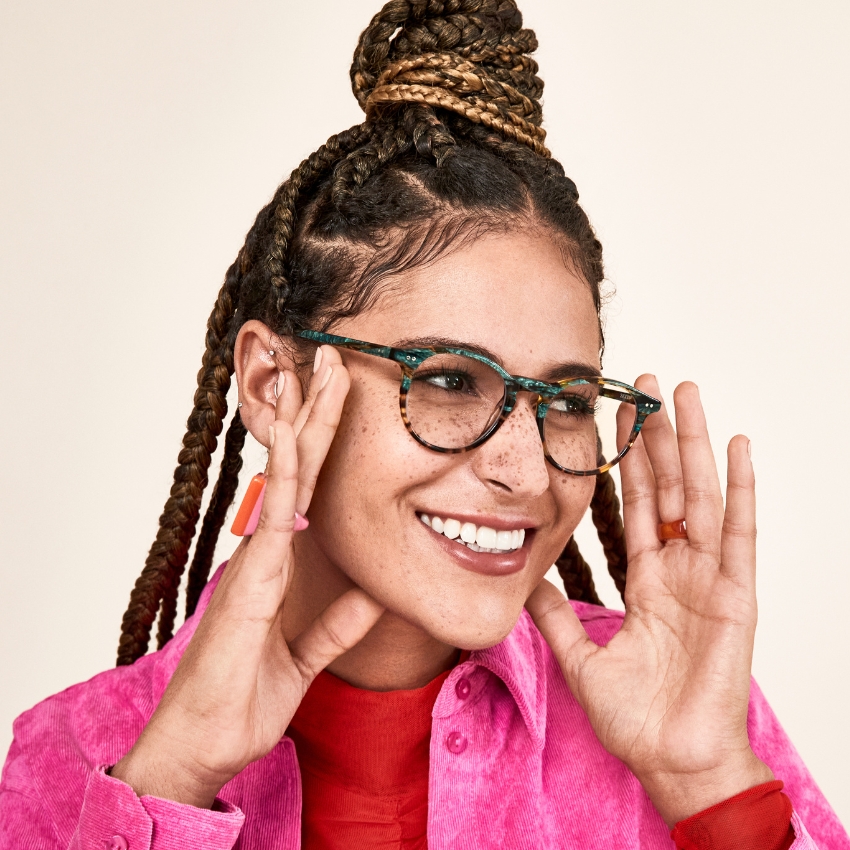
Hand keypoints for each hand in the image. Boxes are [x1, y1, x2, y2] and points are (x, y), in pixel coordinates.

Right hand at [112, 347, 383, 807]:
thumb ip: (339, 622)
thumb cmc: (245, 698)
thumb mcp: (309, 654)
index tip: (337, 397)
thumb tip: (372, 593)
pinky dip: (286, 472)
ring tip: (311, 367)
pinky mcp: (252, 579)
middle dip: (312, 410)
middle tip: (329, 357)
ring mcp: (256, 559)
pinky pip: (276, 516)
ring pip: (285, 475)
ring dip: (299, 420)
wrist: (208, 743)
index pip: (308, 488)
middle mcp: (266, 550)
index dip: (322, 442)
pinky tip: (294, 433)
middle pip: (296, 467)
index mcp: (278, 563)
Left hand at [526, 377, 772, 825]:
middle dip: (657, 436)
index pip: (639, 506)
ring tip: (685, 394)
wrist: (671, 761)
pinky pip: (740, 533)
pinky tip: (737, 446)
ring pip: (701, 495)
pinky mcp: (735, 595)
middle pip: (669, 487)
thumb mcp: (582, 656)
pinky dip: (741, 489)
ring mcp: (709, 578)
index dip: (629, 462)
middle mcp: (681, 570)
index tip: (619, 418)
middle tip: (647, 384)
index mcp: (648, 581)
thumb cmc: (637, 717)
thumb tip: (526, 580)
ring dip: (694, 443)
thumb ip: (555, 617)